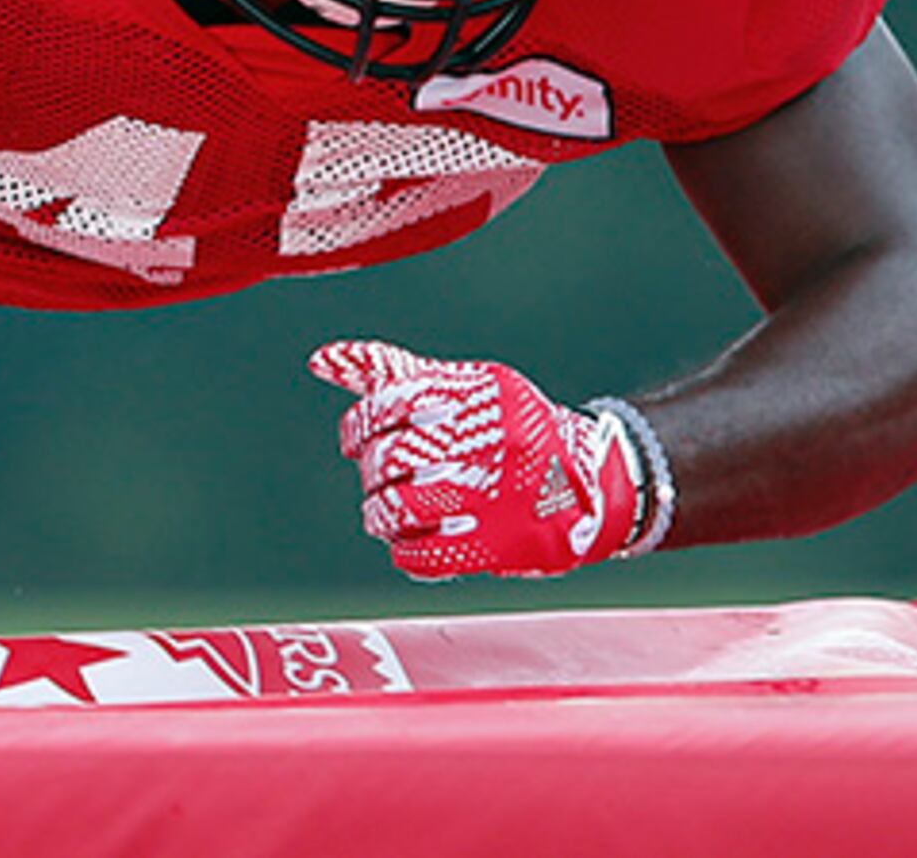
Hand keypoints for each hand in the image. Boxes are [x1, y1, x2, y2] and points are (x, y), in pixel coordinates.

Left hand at [308, 338, 651, 578]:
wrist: (597, 478)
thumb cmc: (510, 426)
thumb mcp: (462, 385)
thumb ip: (389, 372)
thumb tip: (319, 360)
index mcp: (477, 397)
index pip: (390, 405)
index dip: (359, 428)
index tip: (355, 441)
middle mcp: (490, 443)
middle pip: (393, 458)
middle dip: (371, 472)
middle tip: (376, 478)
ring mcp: (496, 496)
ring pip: (401, 508)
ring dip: (379, 514)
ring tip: (384, 512)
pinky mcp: (501, 544)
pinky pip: (427, 555)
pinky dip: (405, 552)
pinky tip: (410, 541)